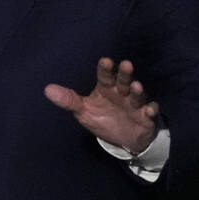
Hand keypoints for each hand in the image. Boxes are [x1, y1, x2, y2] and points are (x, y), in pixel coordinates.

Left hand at [44, 58, 159, 154]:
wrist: (125, 138)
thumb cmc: (103, 118)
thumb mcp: (84, 111)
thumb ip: (69, 100)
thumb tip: (47, 89)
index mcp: (106, 88)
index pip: (105, 76)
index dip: (106, 69)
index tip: (105, 61)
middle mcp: (122, 92)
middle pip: (123, 80)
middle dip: (124, 74)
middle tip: (126, 65)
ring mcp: (135, 104)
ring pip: (137, 95)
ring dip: (137, 91)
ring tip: (136, 86)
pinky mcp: (146, 117)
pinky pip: (150, 112)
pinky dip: (151, 111)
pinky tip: (150, 110)